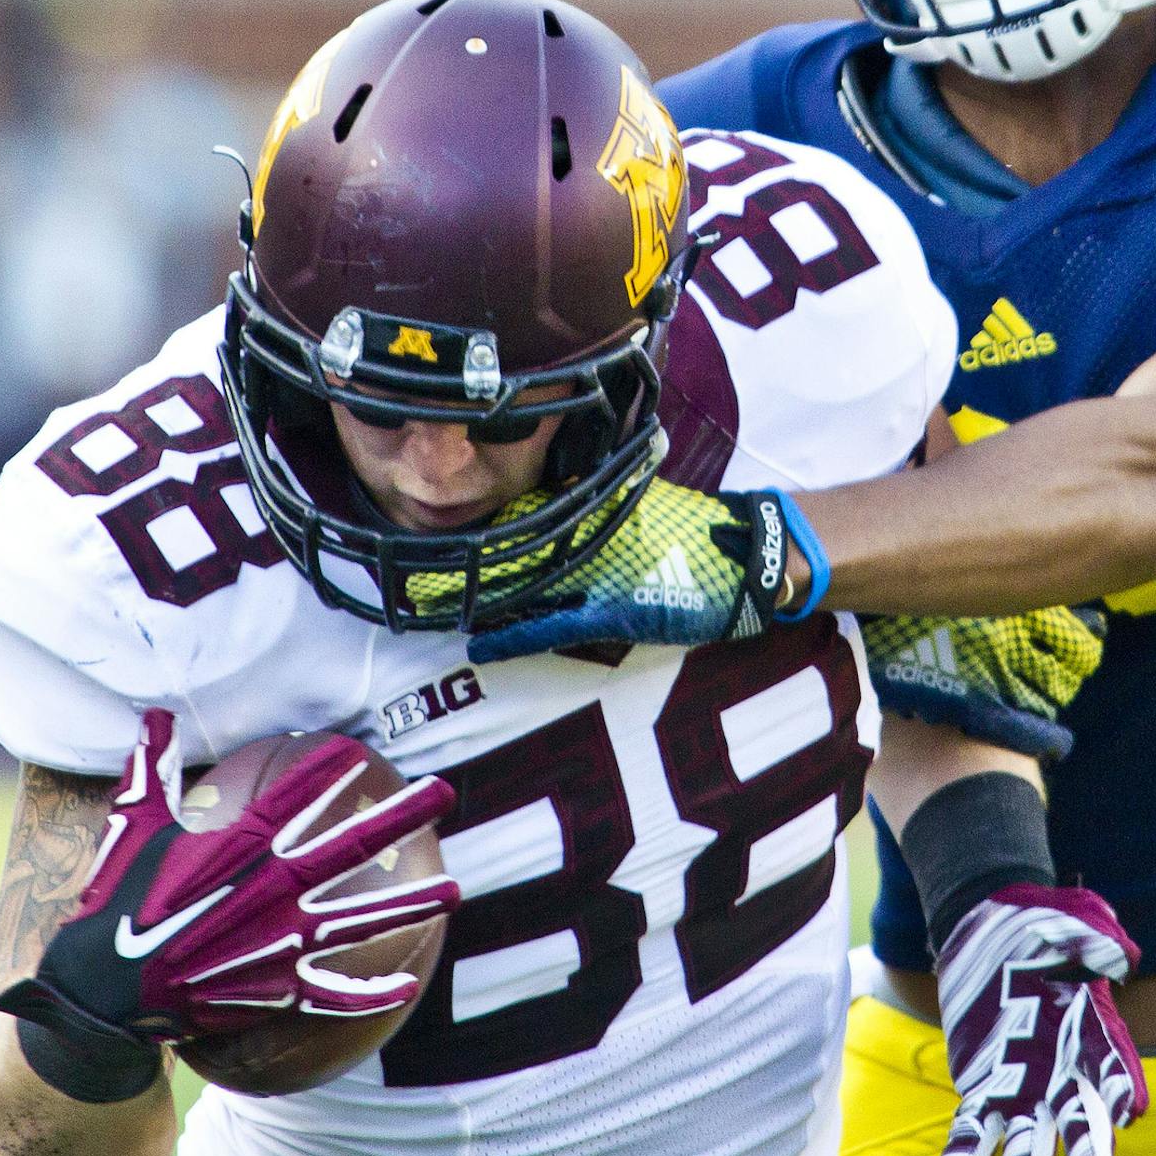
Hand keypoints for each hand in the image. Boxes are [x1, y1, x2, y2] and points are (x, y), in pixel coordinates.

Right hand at [0, 711, 458, 1062]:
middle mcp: (270, 890)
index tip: (360, 747)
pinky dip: (370, 992)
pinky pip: (332, 993)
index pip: (297, 793)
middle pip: (351, 844)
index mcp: (239, 846)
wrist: (101, 990)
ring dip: (412, 903)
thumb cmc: (118, 902)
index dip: (329, 767)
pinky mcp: (273, 990)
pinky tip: (409, 984)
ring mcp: (278, 942)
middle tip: (444, 791)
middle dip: (402, 815)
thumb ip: (152, 767)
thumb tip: (154, 714)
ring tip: (457, 889)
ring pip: (360, 918)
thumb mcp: (132, 825)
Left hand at [459, 479, 818, 662]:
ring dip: (474, 598)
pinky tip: (480, 642)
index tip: (428, 543)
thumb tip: (547, 529)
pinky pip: (555, 624)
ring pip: (521, 585)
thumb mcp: (636, 519)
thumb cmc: (695, 540)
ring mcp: (599, 573)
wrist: (747, 557)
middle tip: (407, 579)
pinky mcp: (615, 610)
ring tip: (426, 607)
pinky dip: (516, 634)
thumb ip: (594, 522)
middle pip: (508, 551)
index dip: (474, 535)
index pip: (517, 521)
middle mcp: (587, 537)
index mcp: (590, 513)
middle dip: (459, 566)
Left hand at [926, 885, 1146, 1155]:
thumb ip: (1094, 939)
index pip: (1114, 1066)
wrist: (988, 922)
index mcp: (1094, 1033)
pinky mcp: (983, 1092)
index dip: (1122, 1087)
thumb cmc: (1040, 922)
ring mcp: (1023, 1089)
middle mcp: (1065, 1073)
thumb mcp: (1071, 920)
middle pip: (1080, 1124)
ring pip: (1025, 1148)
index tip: (1127, 1108)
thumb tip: (1119, 954)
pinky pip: (970, 1141)